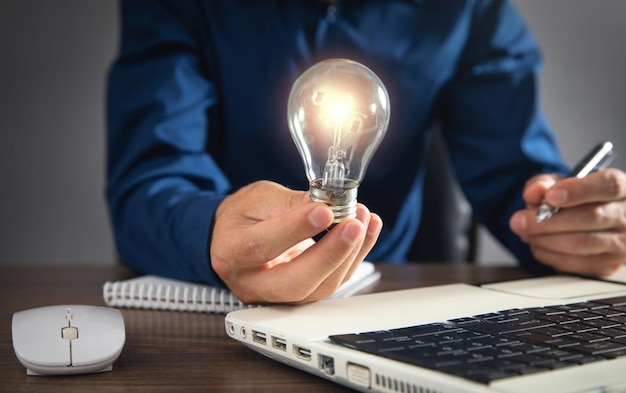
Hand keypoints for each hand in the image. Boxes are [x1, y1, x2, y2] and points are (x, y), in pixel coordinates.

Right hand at [210, 180, 382, 303]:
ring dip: (348, 254)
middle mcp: (253, 283)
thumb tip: (325, 205)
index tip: (324, 211)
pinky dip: (354, 257)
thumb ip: (289, 203)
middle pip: (295, 282)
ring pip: (319, 288)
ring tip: (363, 219)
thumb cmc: (243, 217)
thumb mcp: (258, 198)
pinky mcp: (301, 296)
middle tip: (353, 226)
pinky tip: (367, 230)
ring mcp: (278, 296)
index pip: (262, 247)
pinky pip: (332, 282)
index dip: (295, 230)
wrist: (235, 239)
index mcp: (232, 253)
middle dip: (330, 255)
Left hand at [509, 168, 625, 275]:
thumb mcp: (558, 183)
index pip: (608, 186)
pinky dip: (551, 256)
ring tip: (525, 233)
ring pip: (583, 243)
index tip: (550, 196)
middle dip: (549, 220)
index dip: (578, 191)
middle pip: (591, 217)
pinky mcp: (608, 265)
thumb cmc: (575, 199)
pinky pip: (578, 264)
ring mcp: (621, 243)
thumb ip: (544, 183)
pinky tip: (537, 246)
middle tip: (519, 220)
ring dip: (546, 240)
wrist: (586, 218)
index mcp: (621, 188)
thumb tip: (535, 192)